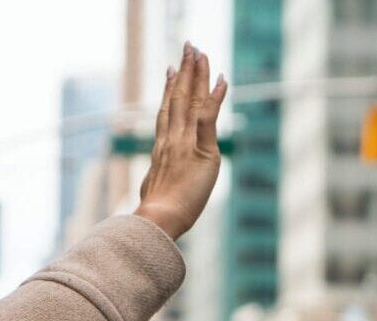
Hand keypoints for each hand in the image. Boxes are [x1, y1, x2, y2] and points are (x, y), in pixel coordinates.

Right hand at [135, 42, 227, 239]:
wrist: (159, 218)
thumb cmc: (157, 213)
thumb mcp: (154, 189)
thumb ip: (158, 178)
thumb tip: (154, 186)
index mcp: (162, 148)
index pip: (166, 112)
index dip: (169, 89)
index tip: (170, 70)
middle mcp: (171, 139)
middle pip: (177, 97)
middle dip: (183, 70)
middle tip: (188, 46)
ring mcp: (184, 141)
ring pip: (190, 100)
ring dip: (197, 74)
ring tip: (200, 52)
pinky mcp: (200, 149)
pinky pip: (208, 117)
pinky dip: (215, 97)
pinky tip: (222, 79)